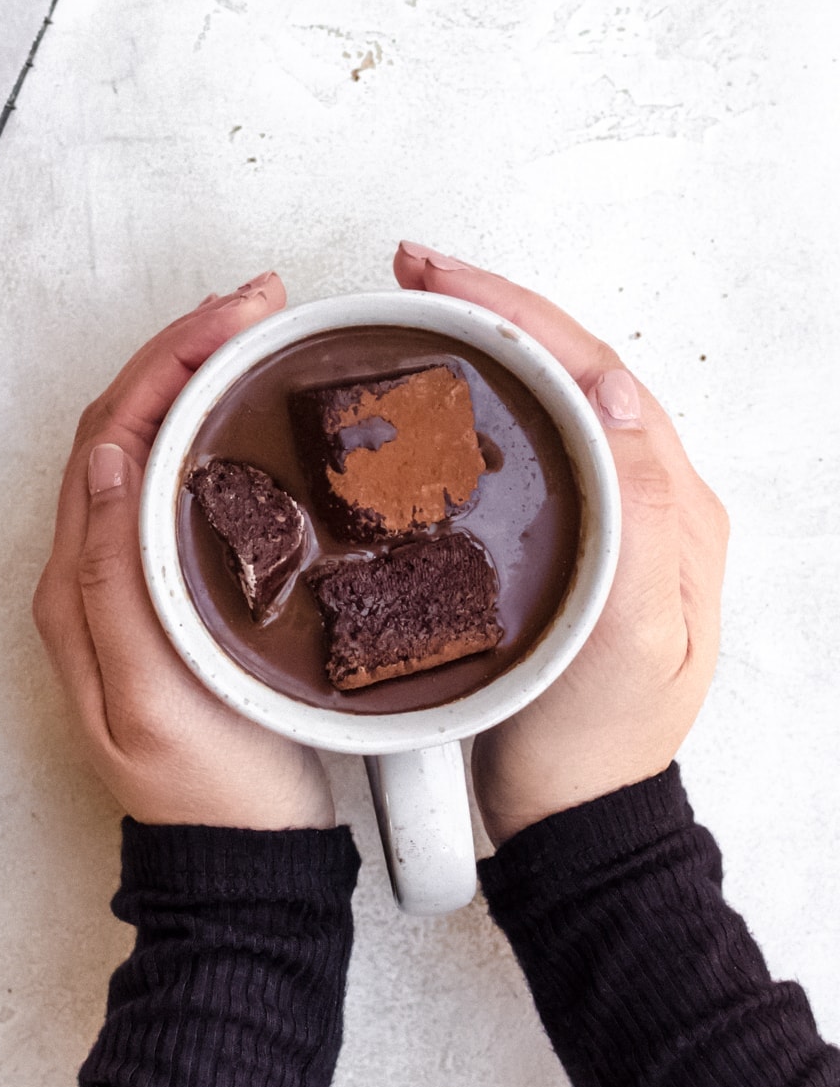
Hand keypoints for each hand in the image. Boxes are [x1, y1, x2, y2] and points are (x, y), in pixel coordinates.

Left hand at [34, 273, 334, 830]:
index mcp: (80, 585)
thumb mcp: (149, 695)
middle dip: (185, 350)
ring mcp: (136, 579)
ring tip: (258, 333)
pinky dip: (214, 430)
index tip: (235, 316)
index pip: (110, 436)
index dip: (168, 362)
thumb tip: (100, 464)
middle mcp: (96, 571)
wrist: (244, 866)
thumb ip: (113, 582)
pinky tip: (256, 413)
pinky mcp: (178, 593)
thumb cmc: (210, 792)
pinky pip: (182, 485)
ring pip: (153, 447)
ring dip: (198, 380)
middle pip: (126, 426)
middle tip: (258, 302)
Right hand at [395, 241, 728, 847]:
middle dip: (492, 306)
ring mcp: (603, 513)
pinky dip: (476, 394)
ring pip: (544, 394)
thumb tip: (615, 395)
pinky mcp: (560, 537)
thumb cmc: (597, 740)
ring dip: (483, 339)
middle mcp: (644, 495)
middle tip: (414, 272)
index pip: (595, 372)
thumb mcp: (635, 636)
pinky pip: (523, 438)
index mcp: (672, 506)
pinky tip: (434, 387)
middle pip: (569, 366)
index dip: (517, 313)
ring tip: (417, 306)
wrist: (572, 814)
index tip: (444, 282)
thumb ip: (638, 516)